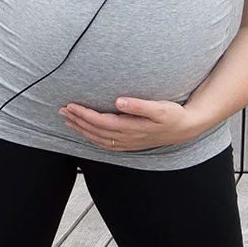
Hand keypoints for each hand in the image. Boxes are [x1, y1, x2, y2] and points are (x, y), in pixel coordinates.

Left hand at [61, 96, 205, 151]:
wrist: (185, 129)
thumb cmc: (173, 115)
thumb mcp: (160, 108)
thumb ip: (139, 105)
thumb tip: (119, 101)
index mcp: (131, 127)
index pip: (100, 121)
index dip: (84, 114)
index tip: (71, 106)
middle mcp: (127, 138)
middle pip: (95, 130)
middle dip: (77, 120)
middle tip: (62, 110)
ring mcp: (128, 143)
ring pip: (98, 138)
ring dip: (81, 130)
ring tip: (68, 120)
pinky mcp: (130, 144)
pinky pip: (105, 144)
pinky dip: (92, 139)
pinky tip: (86, 133)